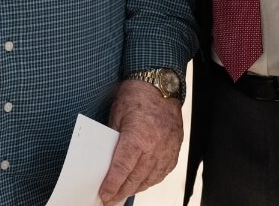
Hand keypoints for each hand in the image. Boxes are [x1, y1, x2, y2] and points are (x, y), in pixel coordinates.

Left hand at [98, 80, 183, 204]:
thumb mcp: (116, 115)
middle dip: (120, 192)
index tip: (103, 195)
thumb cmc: (137, 95)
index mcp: (138, 136)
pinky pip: (162, 172)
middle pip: (135, 178)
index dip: (111, 185)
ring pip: (150, 179)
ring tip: (122, 194)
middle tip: (109, 200)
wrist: (160, 84)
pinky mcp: (175, 149)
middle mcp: (155, 146)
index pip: (122, 169)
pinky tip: (141, 183)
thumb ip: (112, 140)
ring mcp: (168, 149)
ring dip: (135, 189)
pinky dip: (150, 180)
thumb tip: (105, 162)